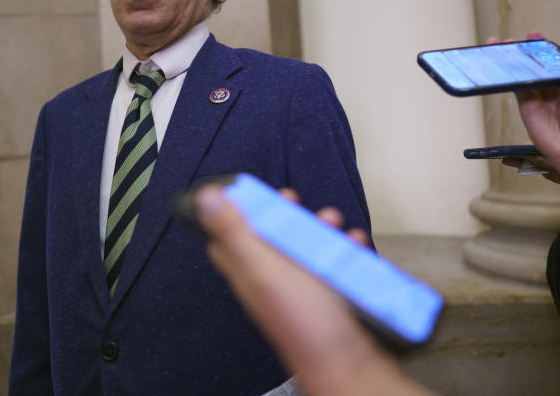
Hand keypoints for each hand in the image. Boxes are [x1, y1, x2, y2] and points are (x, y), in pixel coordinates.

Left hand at [195, 186, 430, 395]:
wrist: (353, 368)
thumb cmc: (306, 327)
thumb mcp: (265, 271)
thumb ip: (235, 234)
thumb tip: (204, 200)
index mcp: (250, 274)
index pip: (227, 240)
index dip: (232, 214)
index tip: (246, 192)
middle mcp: (274, 281)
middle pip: (269, 238)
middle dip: (282, 214)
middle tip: (293, 199)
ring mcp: (305, 288)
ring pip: (306, 247)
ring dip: (319, 227)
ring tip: (333, 222)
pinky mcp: (333, 294)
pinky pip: (337, 263)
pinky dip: (346, 249)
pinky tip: (355, 244)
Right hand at [487, 32, 559, 179]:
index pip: (551, 59)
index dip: (541, 47)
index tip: (533, 35)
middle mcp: (549, 86)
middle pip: (531, 65)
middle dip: (520, 52)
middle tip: (509, 41)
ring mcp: (535, 95)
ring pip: (520, 74)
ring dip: (508, 63)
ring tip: (496, 49)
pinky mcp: (525, 106)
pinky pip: (512, 89)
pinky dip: (504, 79)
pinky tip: (496, 70)